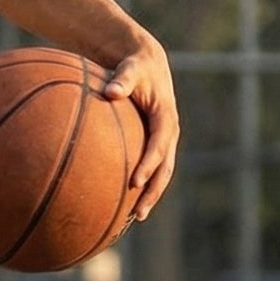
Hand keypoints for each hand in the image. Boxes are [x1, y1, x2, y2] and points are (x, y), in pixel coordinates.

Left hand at [99, 27, 180, 222]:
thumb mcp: (130, 68)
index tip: (135, 181)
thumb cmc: (135, 65)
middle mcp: (169, 132)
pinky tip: (124, 201)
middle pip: (165, 168)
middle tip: (138, 212)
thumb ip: (122, 79)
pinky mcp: (156, 142)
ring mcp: (164, 139)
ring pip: (161, 173)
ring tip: (135, 217)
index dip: (149, 164)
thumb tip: (110, 92)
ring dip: (150, 194)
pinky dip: (142, 184)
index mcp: (166, 117)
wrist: (147, 63)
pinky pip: (152, 167)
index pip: (160, 145)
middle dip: (153, 191)